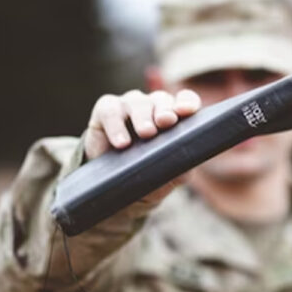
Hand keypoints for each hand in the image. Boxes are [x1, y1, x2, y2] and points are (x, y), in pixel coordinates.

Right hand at [83, 89, 201, 209]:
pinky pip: (109, 110)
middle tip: (166, 122)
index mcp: (173, 117)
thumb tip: (186, 158)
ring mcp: (128, 106)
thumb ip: (182, 163)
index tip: (186, 111)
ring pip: (137, 101)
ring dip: (142, 116)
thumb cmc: (148, 178)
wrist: (117, 191)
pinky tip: (122, 142)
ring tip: (146, 133)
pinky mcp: (105, 111)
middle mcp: (152, 107)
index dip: (187, 102)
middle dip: (165, 110)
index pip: (185, 100)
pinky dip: (115, 124)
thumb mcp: (170, 174)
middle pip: (161, 99)